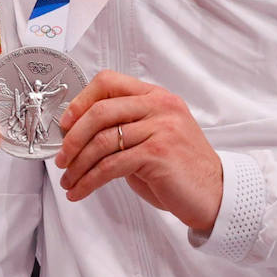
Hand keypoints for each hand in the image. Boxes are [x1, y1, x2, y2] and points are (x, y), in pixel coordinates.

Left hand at [54, 70, 222, 232]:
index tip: (65, 123)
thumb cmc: (180, 168)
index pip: (108, 82)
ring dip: (78, 164)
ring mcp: (161, 128)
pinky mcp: (158, 154)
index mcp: (156, 96)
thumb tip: (79, 132)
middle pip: (100, 111)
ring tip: (68, 180)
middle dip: (73, 137)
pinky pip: (111, 166)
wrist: (215, 194)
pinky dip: (89, 181)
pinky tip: (81, 190)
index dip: (80, 101)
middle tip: (61, 157)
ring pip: (102, 141)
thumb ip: (125, 127)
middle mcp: (160, 106)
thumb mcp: (153, 136)